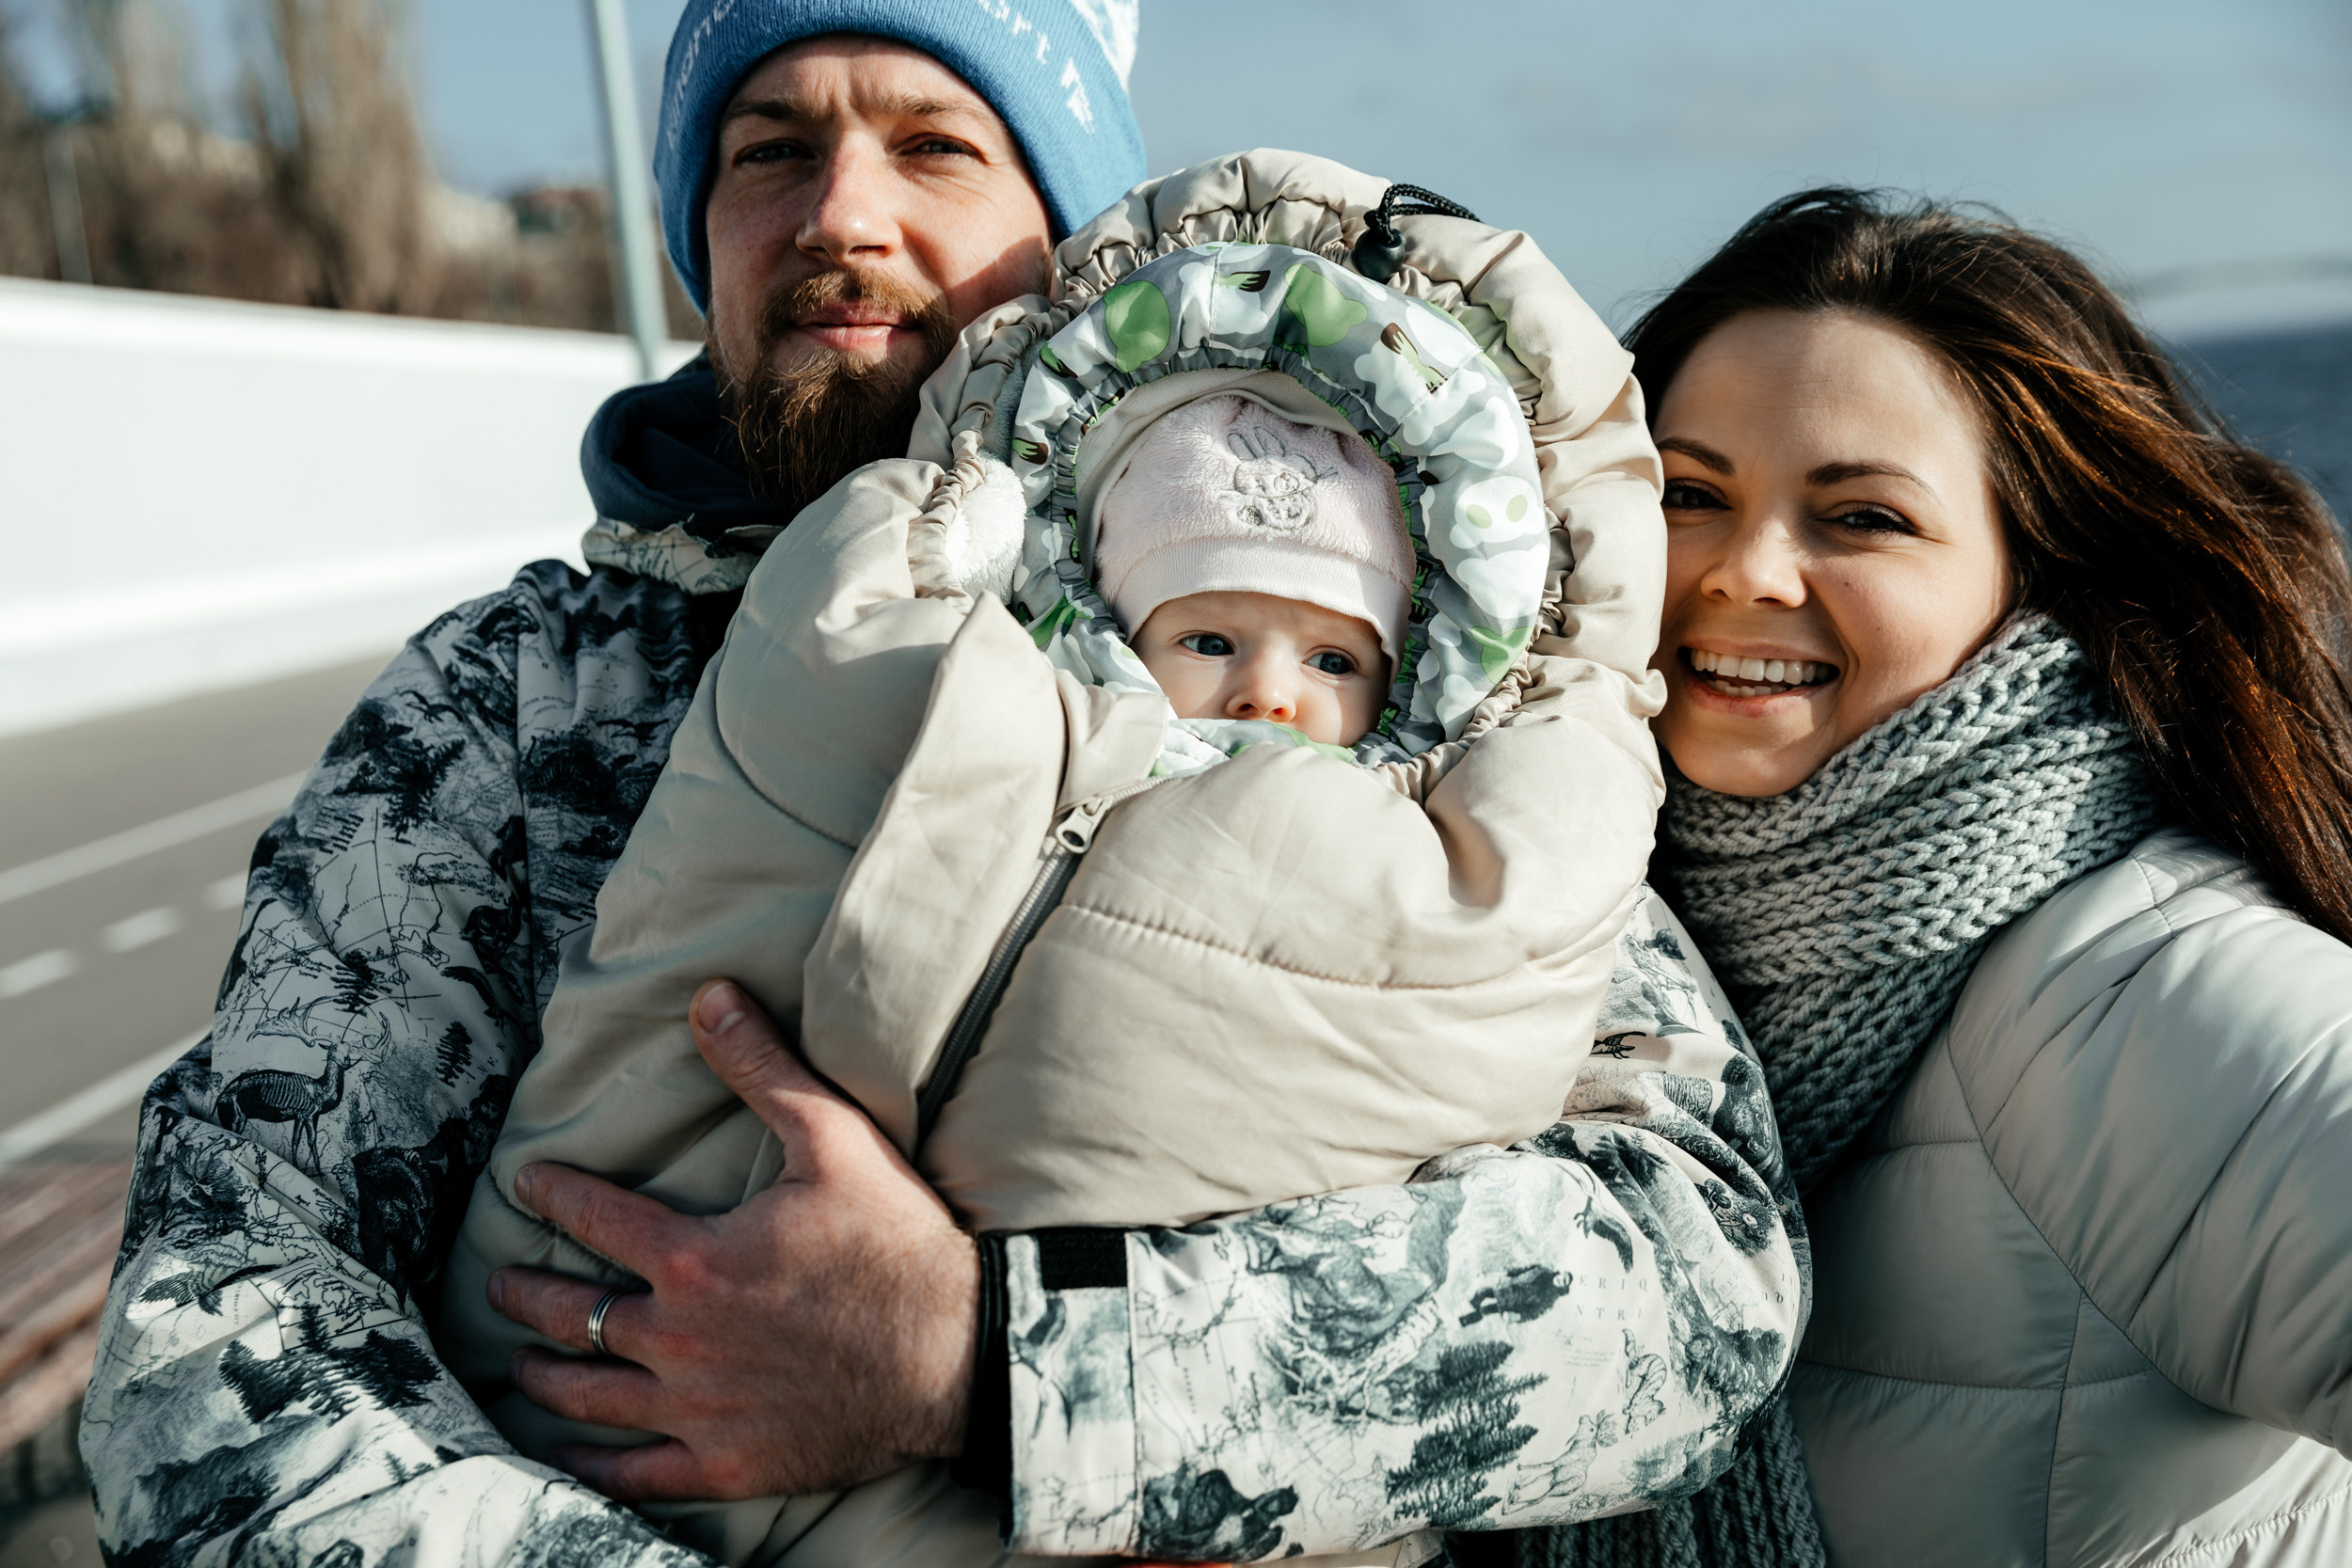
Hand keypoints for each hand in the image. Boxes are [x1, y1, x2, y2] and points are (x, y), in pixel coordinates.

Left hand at [488, 980, 979, 1500]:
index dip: (552, 1195)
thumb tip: (708, 995)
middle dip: (525, 1295)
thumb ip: (762, 1068)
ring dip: (544, 1375)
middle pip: (571, 1315)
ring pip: (590, 1395)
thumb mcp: (834, 1137)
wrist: (958, 1355)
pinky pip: (637, 1473)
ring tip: (519, 1363)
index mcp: (694, 1259)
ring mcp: (698, 1409)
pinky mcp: (728, 1464)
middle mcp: (678, 1338)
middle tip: (499, 1285)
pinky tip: (570, 1456)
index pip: (594, 1218)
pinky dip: (593, 1465)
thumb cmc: (897, 1244)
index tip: (525, 1184)